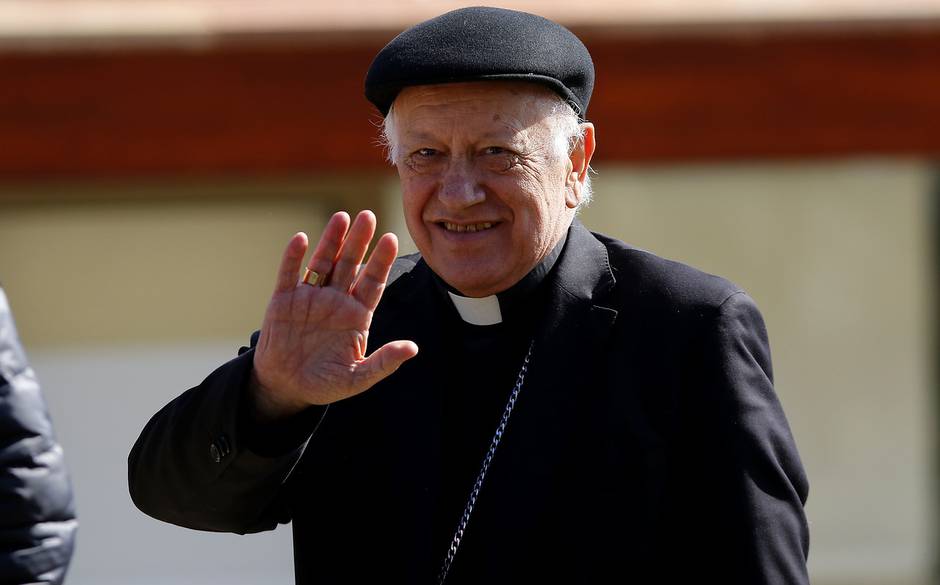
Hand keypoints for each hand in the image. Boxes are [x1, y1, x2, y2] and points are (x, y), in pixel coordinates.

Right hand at [250, 210, 418, 421]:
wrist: (286, 388)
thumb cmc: (325, 383)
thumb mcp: (358, 379)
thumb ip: (383, 362)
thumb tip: (412, 348)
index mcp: (357, 315)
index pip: (373, 282)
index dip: (381, 261)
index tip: (391, 239)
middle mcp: (336, 300)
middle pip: (350, 264)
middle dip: (359, 241)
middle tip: (369, 216)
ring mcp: (309, 298)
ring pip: (322, 263)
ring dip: (331, 240)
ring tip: (341, 217)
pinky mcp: (283, 301)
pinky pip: (289, 274)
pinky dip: (294, 257)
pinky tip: (302, 239)